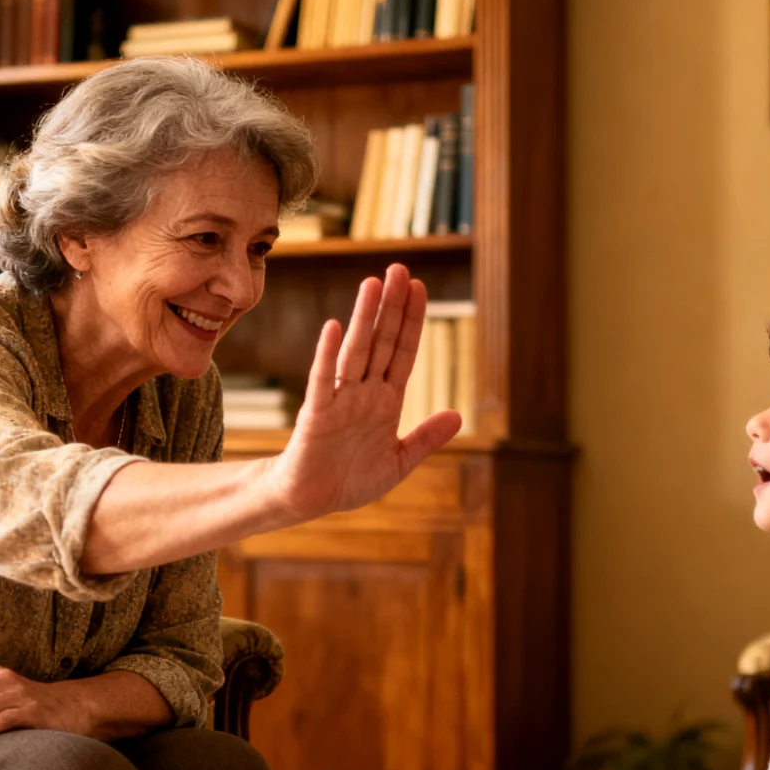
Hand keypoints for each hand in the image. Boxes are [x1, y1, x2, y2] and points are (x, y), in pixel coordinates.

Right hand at [264, 264, 461, 522]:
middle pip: (382, 342)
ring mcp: (340, 399)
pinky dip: (326, 354)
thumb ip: (426, 439)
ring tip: (373, 284)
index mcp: (386, 401)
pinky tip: (333, 327)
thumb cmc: (350, 479)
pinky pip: (322, 380)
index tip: (420, 288)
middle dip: (392, 307)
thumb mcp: (398, 462)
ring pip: (355, 352)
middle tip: (399, 268)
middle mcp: (364, 392)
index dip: (412, 321)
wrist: (311, 500)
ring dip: (365, 318)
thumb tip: (458, 415)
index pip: (403, 353)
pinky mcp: (316, 414)